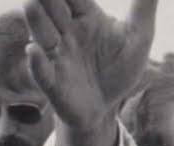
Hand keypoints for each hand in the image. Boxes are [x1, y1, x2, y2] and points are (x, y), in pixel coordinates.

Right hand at [23, 0, 159, 145]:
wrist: (106, 108)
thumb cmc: (119, 68)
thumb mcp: (138, 36)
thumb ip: (144, 4)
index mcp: (85, 16)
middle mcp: (65, 32)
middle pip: (52, 9)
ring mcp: (56, 57)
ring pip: (43, 35)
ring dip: (36, 21)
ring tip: (30, 5)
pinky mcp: (52, 83)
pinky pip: (41, 72)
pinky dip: (36, 63)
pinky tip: (33, 51)